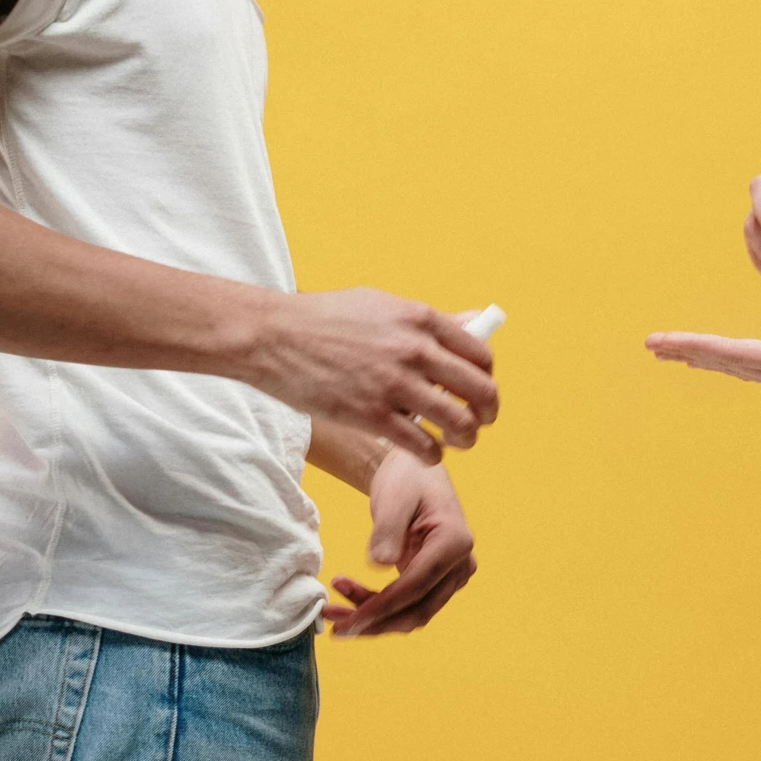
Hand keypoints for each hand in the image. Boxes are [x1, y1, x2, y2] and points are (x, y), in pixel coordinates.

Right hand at [251, 290, 497, 463]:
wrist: (273, 336)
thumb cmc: (325, 319)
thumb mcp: (382, 305)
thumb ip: (430, 320)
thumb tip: (476, 323)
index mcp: (420, 319)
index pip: (480, 353)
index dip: (487, 378)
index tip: (478, 391)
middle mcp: (414, 350)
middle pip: (480, 390)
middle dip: (487, 413)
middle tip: (478, 423)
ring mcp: (394, 384)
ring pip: (459, 423)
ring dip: (465, 439)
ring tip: (456, 442)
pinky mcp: (371, 415)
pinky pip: (423, 445)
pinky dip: (432, 455)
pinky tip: (426, 452)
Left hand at [322, 454, 477, 637]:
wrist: (414, 471)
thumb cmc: (406, 477)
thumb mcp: (393, 497)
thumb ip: (388, 530)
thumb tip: (379, 564)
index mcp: (455, 543)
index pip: (416, 587)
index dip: (381, 608)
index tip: (349, 621)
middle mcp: (460, 565)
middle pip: (417, 610)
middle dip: (375, 623)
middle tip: (335, 627)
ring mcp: (450, 575)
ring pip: (412, 613)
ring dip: (374, 619)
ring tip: (334, 609)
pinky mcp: (435, 580)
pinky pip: (407, 604)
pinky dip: (378, 607)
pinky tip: (349, 596)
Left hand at [646, 309, 760, 402]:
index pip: (732, 353)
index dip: (694, 346)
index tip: (661, 342)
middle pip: (724, 362)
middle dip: (686, 352)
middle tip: (649, 345)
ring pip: (734, 366)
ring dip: (701, 357)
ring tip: (670, 351)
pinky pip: (748, 366)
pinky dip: (723, 359)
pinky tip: (713, 358)